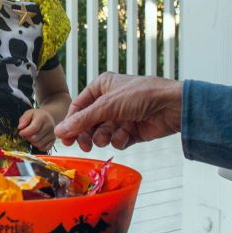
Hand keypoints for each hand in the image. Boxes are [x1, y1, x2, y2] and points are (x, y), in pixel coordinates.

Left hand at [17, 108, 55, 150]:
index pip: (33, 128)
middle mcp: (49, 126)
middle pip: (35, 138)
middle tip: (26, 134)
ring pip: (39, 144)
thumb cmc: (38, 116)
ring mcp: (52, 134)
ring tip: (31, 136)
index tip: (20, 133)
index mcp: (42, 118)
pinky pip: (45, 148)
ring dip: (32, 142)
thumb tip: (20, 127)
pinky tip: (37, 141)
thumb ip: (24, 119)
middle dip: (27, 137)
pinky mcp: (54, 140)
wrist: (49, 117)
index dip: (25, 132)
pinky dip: (39, 147)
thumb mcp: (29, 113)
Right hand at [54, 72, 182, 150]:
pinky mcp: (131, 130)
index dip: (71, 122)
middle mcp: (109, 101)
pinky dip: (119, 140)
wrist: (172, 106)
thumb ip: (82, 120)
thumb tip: (58, 131)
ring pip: (102, 132)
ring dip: (103, 137)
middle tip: (85, 145)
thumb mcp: (107, 106)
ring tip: (108, 138)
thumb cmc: (140, 95)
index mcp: (101, 87)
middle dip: (87, 134)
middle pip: (88, 122)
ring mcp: (121, 116)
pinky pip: (117, 139)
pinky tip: (125, 136)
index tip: (64, 138)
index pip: (78, 107)